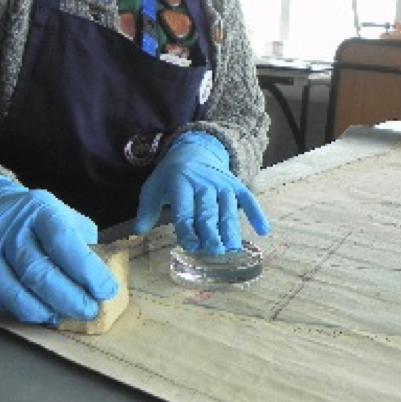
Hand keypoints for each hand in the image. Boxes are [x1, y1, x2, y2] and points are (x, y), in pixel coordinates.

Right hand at [0, 176, 117, 324]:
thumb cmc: (38, 220)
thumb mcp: (66, 218)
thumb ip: (85, 245)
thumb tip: (106, 281)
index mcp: (39, 210)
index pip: (65, 243)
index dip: (88, 271)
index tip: (106, 291)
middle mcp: (6, 225)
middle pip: (38, 272)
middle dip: (69, 298)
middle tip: (88, 312)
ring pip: (11, 291)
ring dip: (41, 310)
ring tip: (60, 316)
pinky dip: (11, 310)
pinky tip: (31, 310)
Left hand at [134, 131, 269, 253]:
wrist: (194, 149)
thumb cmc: (170, 176)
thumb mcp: (153, 188)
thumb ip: (146, 211)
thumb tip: (137, 233)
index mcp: (180, 183)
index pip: (184, 211)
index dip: (188, 229)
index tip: (191, 246)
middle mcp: (203, 183)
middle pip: (208, 212)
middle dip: (211, 232)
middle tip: (215, 252)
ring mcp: (222, 183)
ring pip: (228, 209)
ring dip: (231, 229)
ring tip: (233, 249)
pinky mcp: (235, 184)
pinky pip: (248, 199)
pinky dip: (256, 213)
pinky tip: (263, 230)